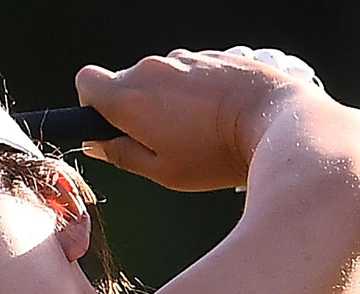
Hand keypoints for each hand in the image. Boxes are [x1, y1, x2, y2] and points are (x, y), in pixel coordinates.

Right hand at [74, 49, 324, 191]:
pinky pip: (192, 73)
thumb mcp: (164, 171)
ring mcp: (184, 58)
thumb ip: (123, 155)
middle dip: (137, 108)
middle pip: (127, 82)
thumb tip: (98, 144)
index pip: (86, 81)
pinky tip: (222, 116)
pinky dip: (198, 93)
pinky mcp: (213, 56)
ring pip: (162, 79)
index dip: (94, 105)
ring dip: (170, 101)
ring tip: (202, 132)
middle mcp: (152, 68)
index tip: (115, 126)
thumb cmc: (216, 154)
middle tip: (166, 142)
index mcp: (130, 96)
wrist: (274, 121)